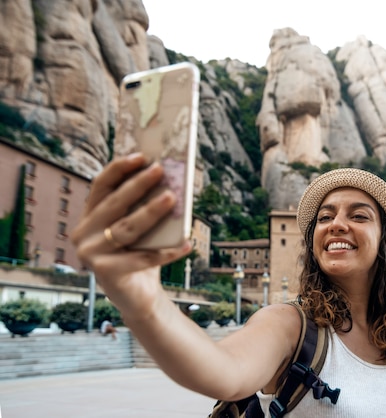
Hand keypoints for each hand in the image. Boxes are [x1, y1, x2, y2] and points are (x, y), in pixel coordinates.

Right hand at [70, 153, 190, 315]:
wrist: (138, 297)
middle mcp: (83, 234)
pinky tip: (187, 243)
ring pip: (127, 228)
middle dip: (138, 185)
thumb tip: (168, 179)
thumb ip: (144, 207)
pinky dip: (167, 252)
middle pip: (114, 204)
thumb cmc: (141, 255)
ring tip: (172, 198)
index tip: (141, 155)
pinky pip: (142, 258)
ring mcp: (91, 254)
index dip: (119, 169)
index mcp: (90, 217)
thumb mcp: (141, 228)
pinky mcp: (104, 273)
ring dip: (151, 212)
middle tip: (160, 169)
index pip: (101, 186)